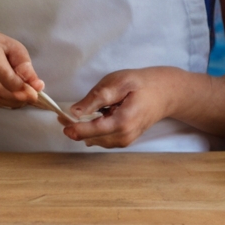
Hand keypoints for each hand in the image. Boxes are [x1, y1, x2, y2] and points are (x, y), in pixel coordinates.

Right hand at [0, 30, 43, 108]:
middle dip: (19, 97)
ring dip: (12, 102)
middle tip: (30, 98)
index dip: (23, 87)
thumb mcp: (7, 44)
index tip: (35, 92)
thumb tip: (37, 84)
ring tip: (22, 99)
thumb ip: (23, 62)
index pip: (8, 76)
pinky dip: (2, 103)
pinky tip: (10, 99)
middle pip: (2, 88)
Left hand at [63, 67, 177, 148]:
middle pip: (92, 138)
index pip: (92, 131)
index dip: (74, 128)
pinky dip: (94, 130)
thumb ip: (96, 98)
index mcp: (123, 122)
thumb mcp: (117, 83)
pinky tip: (95, 117)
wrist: (163, 93)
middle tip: (61, 116)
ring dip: (84, 130)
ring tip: (76, 114)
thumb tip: (75, 111)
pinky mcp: (124, 139)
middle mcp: (124, 136)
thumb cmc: (140, 84)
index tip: (61, 121)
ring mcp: (125, 140)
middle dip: (75, 128)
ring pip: (96, 140)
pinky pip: (103, 138)